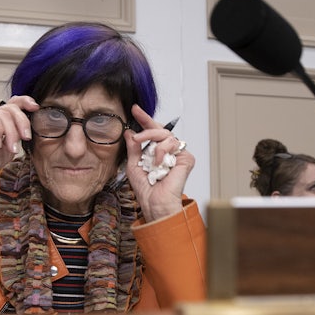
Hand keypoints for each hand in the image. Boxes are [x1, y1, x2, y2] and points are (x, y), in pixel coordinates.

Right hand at [0, 96, 39, 194]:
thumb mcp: (8, 149)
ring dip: (10, 132)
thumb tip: (26, 127)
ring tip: (6, 147)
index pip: (14, 105)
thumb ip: (17, 135)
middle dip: (22, 123)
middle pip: (13, 108)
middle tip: (25, 137)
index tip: (35, 108)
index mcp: (0, 122)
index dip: (26, 102)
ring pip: (4, 113)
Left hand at [124, 104, 193, 222]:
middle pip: (160, 129)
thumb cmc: (147, 190)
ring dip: (153, 143)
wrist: (155, 204)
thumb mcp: (134, 165)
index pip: (151, 132)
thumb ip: (133, 148)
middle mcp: (168, 152)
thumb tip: (129, 132)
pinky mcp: (186, 159)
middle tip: (137, 136)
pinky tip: (159, 164)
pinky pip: (173, 144)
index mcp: (156, 152)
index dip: (144, 119)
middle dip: (147, 128)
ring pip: (166, 134)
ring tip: (149, 159)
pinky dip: (162, 153)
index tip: (135, 109)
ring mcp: (178, 155)